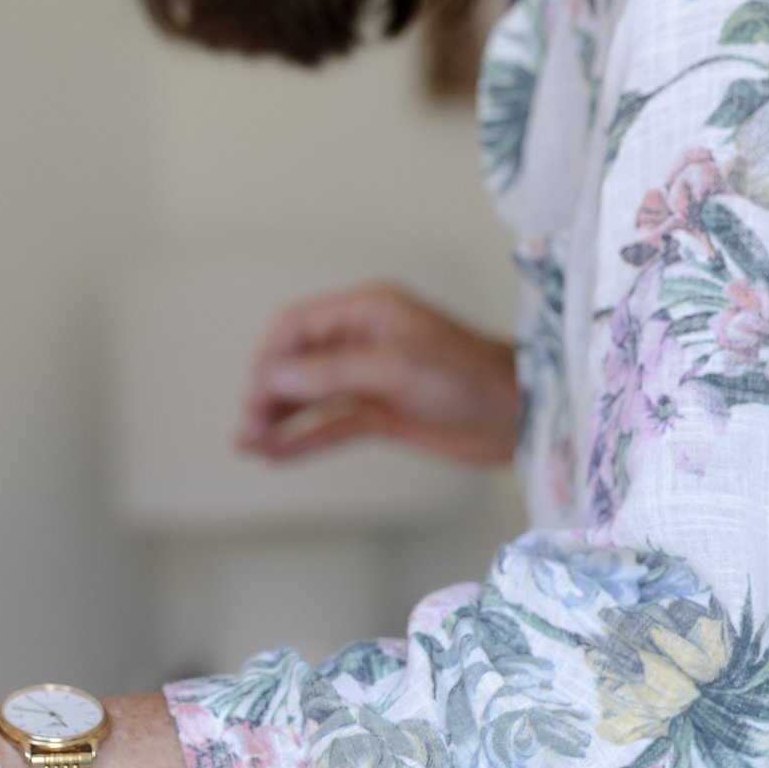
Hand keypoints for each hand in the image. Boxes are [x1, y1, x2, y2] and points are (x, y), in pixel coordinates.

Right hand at [239, 283, 522, 467]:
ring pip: (310, 396)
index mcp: (367, 312)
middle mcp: (364, 340)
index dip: (271, 358)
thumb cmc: (468, 378)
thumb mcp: (394, 368)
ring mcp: (372, 378)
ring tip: (250, 446)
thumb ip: (331, 372)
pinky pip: (332, 423)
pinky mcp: (382, 412)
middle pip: (298, 362)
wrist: (520, 415)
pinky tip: (277, 456)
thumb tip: (275, 376)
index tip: (256, 394)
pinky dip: (304, 438)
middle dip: (268, 393)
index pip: (297, 326)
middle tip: (248, 431)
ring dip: (280, 418)